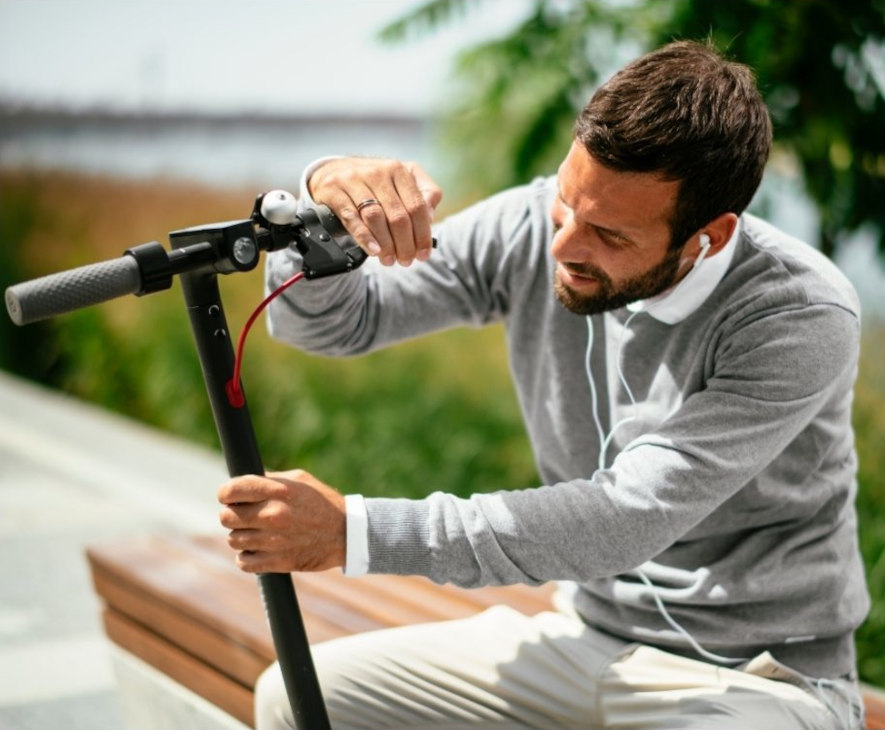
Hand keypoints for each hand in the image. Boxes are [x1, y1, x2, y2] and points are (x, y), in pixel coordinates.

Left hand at [217, 469, 345, 572]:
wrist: (346, 534)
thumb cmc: (322, 502)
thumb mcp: (300, 480)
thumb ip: (270, 480)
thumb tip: (242, 482)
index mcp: (277, 491)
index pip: (231, 491)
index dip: (226, 493)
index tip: (229, 497)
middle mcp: (273, 515)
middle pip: (226, 517)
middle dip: (232, 515)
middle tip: (244, 516)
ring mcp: (273, 541)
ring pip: (233, 540)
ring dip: (242, 536)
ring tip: (258, 532)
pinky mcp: (277, 562)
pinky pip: (243, 562)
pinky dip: (248, 557)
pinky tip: (259, 549)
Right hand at [308, 157, 441, 267]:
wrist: (333, 171)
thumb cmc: (374, 183)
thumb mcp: (402, 181)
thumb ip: (423, 194)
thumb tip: (430, 216)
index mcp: (398, 170)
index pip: (417, 206)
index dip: (423, 234)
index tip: (423, 254)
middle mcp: (376, 172)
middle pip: (398, 216)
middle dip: (405, 244)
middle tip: (405, 261)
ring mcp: (353, 180)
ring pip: (375, 217)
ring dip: (386, 244)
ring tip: (389, 260)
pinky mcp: (333, 190)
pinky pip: (351, 218)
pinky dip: (364, 237)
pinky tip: (373, 251)